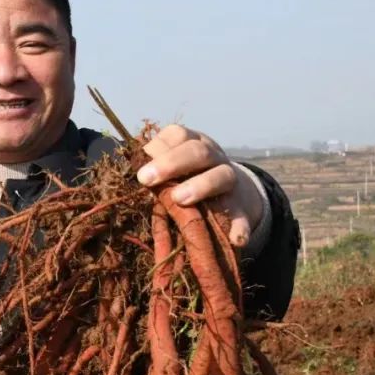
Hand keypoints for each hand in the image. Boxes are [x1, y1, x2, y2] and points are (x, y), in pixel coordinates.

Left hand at [137, 124, 263, 247]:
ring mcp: (230, 179)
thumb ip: (156, 166)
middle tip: (146, 180)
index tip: (141, 170)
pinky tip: (236, 240)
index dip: (159, 149)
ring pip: (222, 175)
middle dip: (171, 164)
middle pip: (198, 151)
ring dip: (201, 185)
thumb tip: (132, 172)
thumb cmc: (190, 176)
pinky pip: (242, 215)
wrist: (231, 191)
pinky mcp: (241, 205)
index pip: (179, 135)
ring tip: (180, 199)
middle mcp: (214, 156)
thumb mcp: (174, 166)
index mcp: (193, 143)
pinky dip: (240, 226)